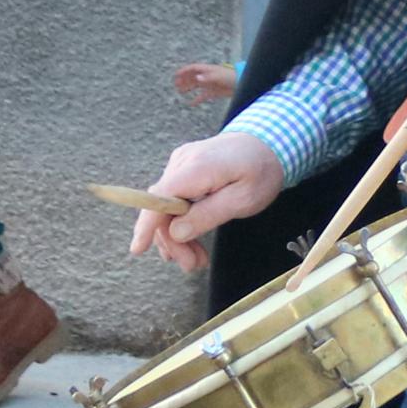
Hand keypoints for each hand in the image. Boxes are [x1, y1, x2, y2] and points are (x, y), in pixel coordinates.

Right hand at [130, 131, 283, 273]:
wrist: (269, 142)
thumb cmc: (261, 170)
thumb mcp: (243, 199)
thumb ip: (208, 215)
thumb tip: (176, 232)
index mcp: (196, 168)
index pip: (159, 198)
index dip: (146, 225)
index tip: (138, 249)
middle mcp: (182, 163)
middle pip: (161, 207)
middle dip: (172, 241)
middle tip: (191, 265)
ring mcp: (181, 164)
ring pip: (165, 206)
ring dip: (176, 235)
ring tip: (195, 259)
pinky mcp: (184, 169)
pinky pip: (173, 199)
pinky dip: (180, 221)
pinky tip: (190, 240)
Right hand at [171, 61, 239, 106]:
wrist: (241, 84)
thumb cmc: (230, 77)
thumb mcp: (218, 76)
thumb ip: (207, 78)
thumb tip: (196, 78)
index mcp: (207, 70)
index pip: (193, 69)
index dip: (184, 71)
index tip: (176, 75)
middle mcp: (207, 76)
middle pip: (193, 77)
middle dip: (184, 80)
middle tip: (176, 85)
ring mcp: (210, 84)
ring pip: (196, 86)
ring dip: (188, 88)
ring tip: (180, 91)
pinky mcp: (214, 92)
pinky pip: (203, 96)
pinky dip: (197, 100)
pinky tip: (191, 104)